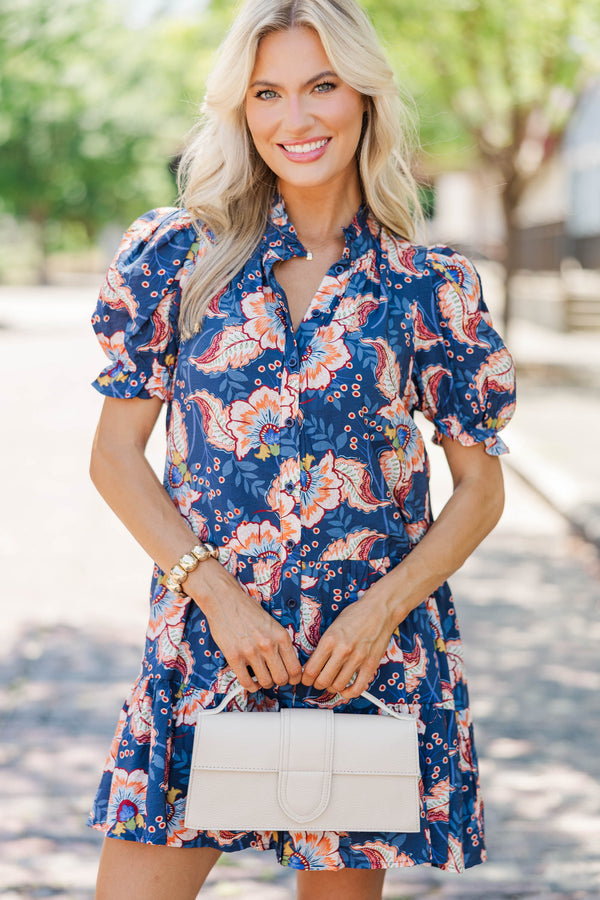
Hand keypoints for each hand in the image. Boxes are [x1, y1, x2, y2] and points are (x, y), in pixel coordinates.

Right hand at [195, 574, 302, 692]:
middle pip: (282, 679)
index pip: (295, 668)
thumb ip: (280, 642)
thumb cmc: (248, 610)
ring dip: (264, 683)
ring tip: (261, 677)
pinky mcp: (234, 656)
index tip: (290, 678)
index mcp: (281, 636)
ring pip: (265, 682)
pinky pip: (246, 682)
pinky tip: (250, 681)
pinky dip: (250, 686)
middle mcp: (268, 645)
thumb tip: (288, 663)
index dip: (294, 678)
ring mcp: (251, 652)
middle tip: (274, 678)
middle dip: (279, 682)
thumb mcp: (272, 624)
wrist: (225, 600)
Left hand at [301, 591, 399, 699]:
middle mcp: (343, 650)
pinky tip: (345, 689)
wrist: (380, 609)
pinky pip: (358, 687)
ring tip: (332, 683)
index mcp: (330, 639)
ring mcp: (357, 659)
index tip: (307, 678)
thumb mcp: (333, 626)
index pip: (311, 669)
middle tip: (317, 682)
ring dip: (332, 688)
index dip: (306, 678)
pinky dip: (349, 693)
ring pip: (338, 686)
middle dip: (317, 684)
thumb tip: (313, 661)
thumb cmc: (357, 614)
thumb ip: (324, 644)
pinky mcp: (370, 664)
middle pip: (323, 681)